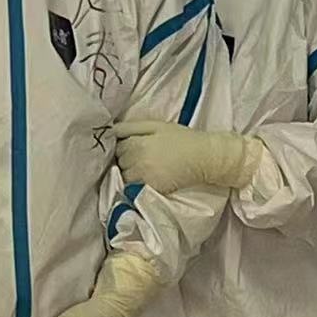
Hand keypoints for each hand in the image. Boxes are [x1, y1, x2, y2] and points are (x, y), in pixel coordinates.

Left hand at [113, 120, 260, 194]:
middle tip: (141, 157)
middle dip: (126, 160)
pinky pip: (135, 188)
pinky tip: (149, 177)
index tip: (134, 146)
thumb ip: (132, 127)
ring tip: (145, 167)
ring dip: (130, 173)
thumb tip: (112, 130)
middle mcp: (138, 162)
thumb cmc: (181, 139)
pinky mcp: (152, 190)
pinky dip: (138, 184)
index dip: (124, 147)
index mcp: (138, 144)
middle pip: (119, 162)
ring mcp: (144, 178)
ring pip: (125, 177)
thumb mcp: (157, 126)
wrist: (204, 157)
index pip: (117, 148)